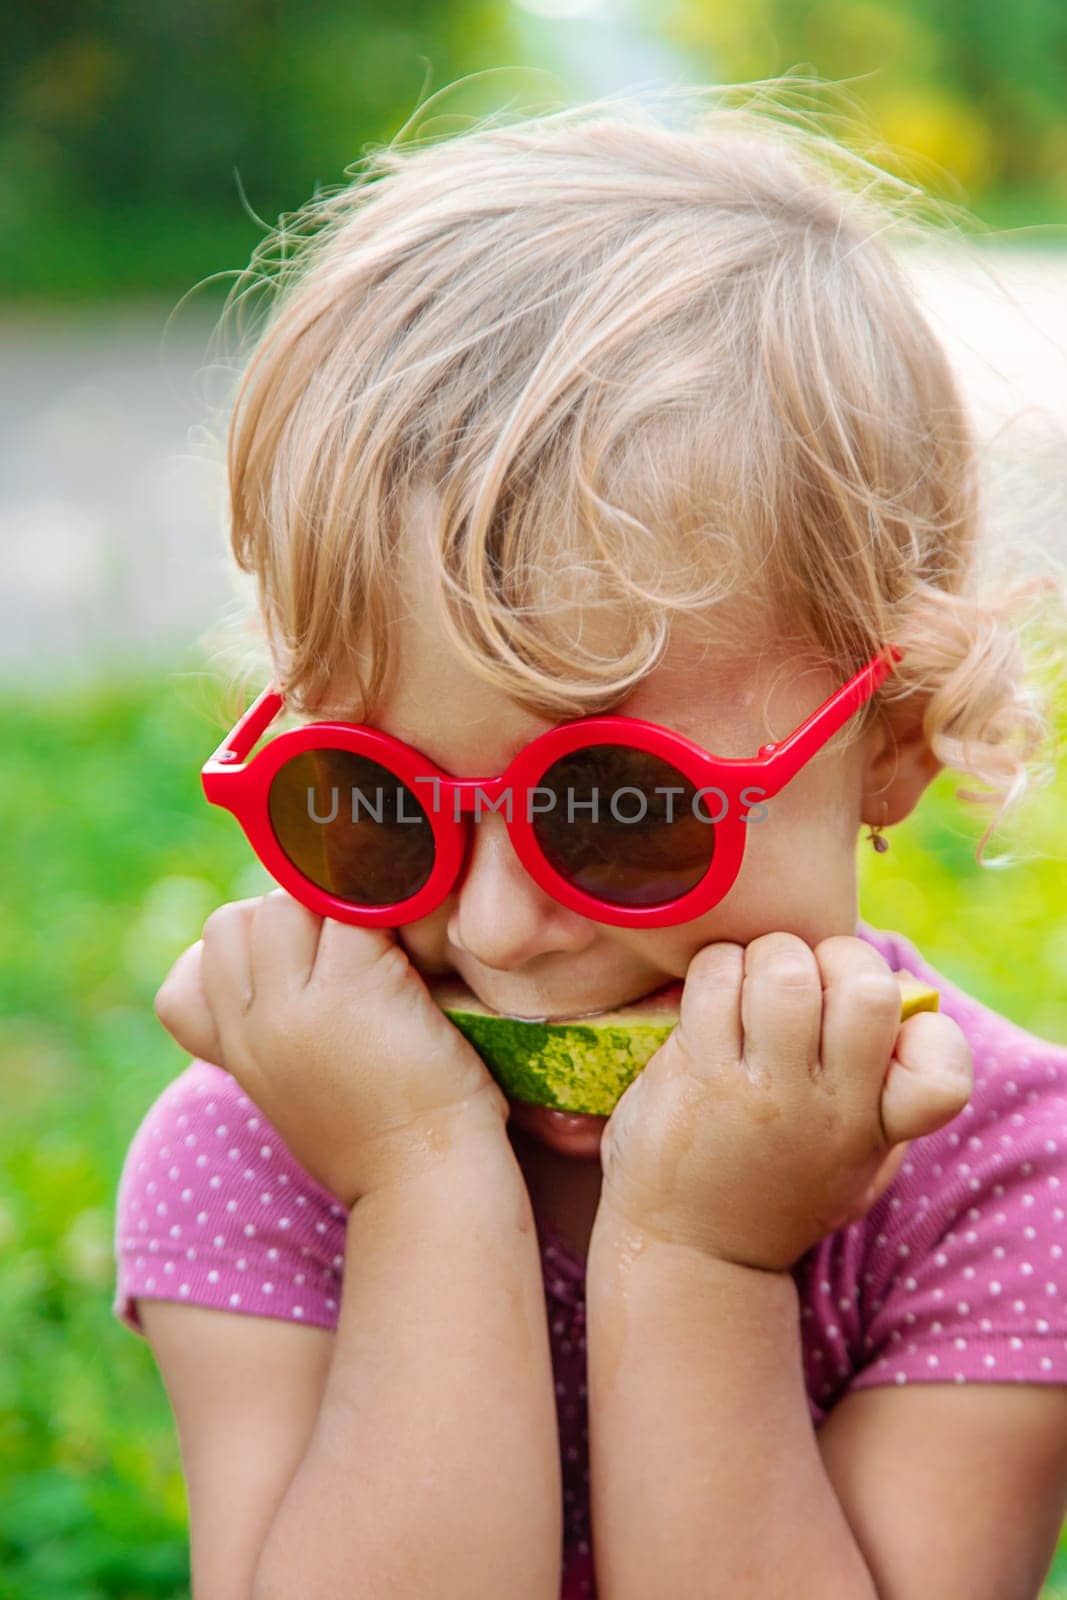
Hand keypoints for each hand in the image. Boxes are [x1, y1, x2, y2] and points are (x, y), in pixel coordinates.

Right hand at [153, 890, 508, 1205]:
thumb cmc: (381, 1146)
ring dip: (334, 909)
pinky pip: (353, 908)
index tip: (300, 976)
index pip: (191, 969)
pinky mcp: (354, 987)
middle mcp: (251, 1027)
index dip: (245, 956)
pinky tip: (417, 953)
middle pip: (234, 922)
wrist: (428, 1188)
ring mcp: (296, 1007)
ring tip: (384, 952)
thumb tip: (273, 977)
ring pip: (284, 904)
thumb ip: (269, 1036)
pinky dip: (387, 914)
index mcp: (234, 1053)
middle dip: (288, 921)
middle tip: (351, 957)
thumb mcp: (293, 1096)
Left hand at [597, 932, 973, 1271]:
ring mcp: (760, 1091)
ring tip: (754, 982)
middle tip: (809, 979)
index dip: (926, 1027)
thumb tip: (907, 992)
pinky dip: (717, 967)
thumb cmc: (778, 1185)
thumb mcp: (856, 1158)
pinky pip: (716, 978)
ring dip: (769, 955)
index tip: (882, 1030)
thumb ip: (887, 1089)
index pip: (943, 1069)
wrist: (687, 1250)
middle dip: (838, 957)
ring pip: (785, 970)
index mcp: (876, 1126)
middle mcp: (826, 1109)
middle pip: (866, 989)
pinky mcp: (697, 1073)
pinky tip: (712, 995)